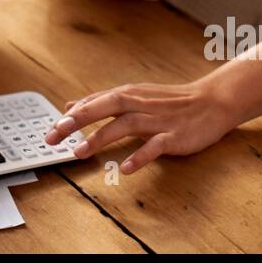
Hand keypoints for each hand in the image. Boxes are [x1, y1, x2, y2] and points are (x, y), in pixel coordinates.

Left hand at [44, 80, 237, 172]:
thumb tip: (70, 106)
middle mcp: (140, 104)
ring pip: (125, 125)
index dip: (71, 116)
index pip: (94, 102)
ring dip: (100, 137)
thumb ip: (101, 102)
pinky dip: (139, 156)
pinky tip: (125, 168)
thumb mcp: (133, 96)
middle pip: (105, 107)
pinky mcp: (174, 135)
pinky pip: (155, 146)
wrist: (211, 101)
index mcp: (128, 94)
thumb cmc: (170, 102)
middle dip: (78, 121)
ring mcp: (157, 119)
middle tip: (54, 135)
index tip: (50, 130)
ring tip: (79, 153)